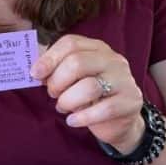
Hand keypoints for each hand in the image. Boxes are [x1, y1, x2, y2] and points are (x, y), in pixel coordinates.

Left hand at [31, 34, 144, 152]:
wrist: (118, 121)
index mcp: (97, 48)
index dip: (49, 58)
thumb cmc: (90, 97)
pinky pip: (104, 109)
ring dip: (68, 100)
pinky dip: (82, 117)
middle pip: (77, 62)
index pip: (71, 43)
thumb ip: (56, 70)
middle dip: (57, 81)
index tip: (35, 74)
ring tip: (63, 107)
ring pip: (89, 87)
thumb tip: (34, 69)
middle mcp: (113, 60)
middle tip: (52, 93)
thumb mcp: (72, 79)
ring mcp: (125, 80)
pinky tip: (73, 121)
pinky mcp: (131, 101)